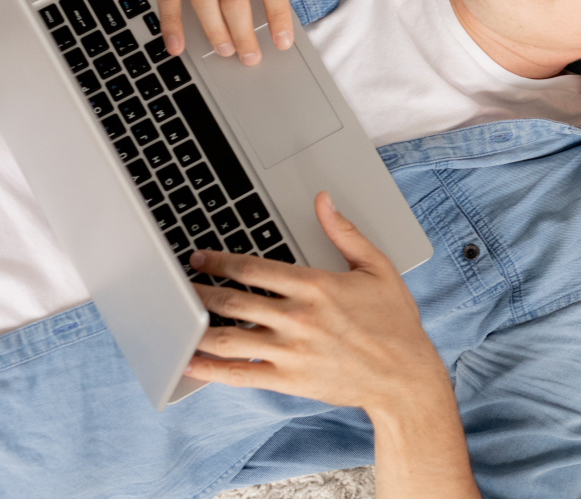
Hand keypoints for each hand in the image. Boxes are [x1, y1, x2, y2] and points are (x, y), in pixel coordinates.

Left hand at [184, 193, 448, 416]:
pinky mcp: (287, 380)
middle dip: (200, 292)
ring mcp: (289, 351)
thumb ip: (345, 232)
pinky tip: (189, 363)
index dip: (220, 261)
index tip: (201, 258)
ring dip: (196, 329)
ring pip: (228, 338)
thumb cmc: (393, 320)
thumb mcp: (377, 267)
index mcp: (315, 286)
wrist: (404, 374)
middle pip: (233, 301)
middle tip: (180, 285)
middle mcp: (297, 318)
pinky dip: (209, 370)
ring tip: (176, 320)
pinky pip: (238, 375)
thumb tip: (323, 200)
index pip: (254, 269)